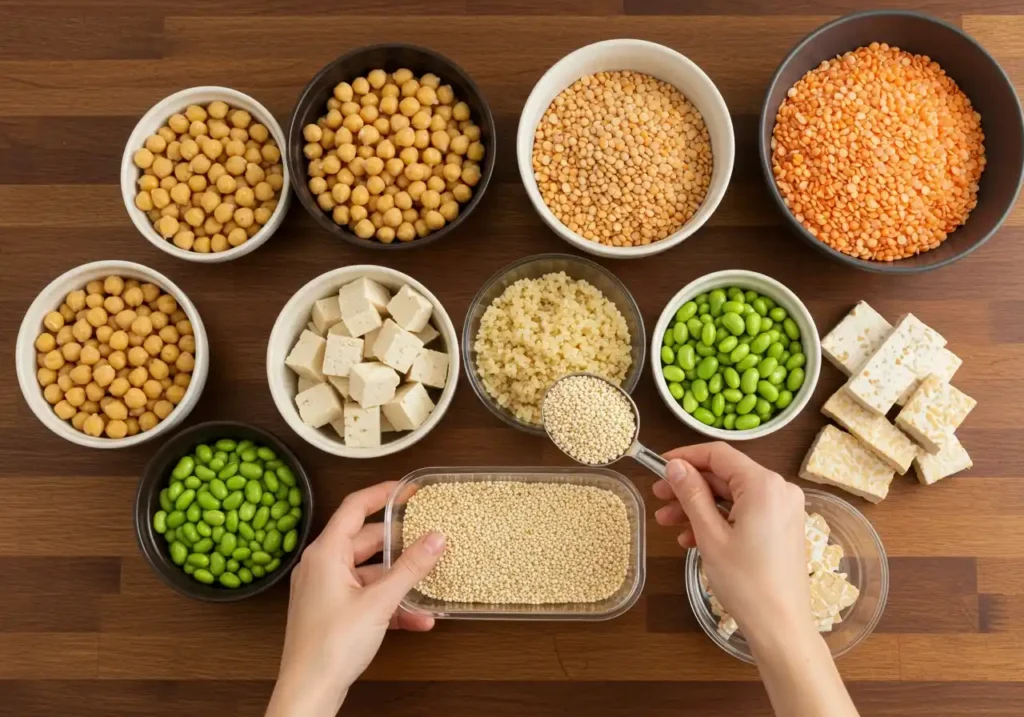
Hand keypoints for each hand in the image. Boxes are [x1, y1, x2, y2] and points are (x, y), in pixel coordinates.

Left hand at [266, 481, 444, 716]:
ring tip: (428, 580)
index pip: (354, 506)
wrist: (309, 692)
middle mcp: (321, 566)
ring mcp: (325, 589)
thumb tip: (435, 538)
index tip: (408, 488)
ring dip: (399, 579)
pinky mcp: (331, 611)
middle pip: (365, 540)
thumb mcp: (379, 602)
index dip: (382, 493)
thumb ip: (411, 567)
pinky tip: (417, 618)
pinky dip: (389, 602)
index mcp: (325, 553)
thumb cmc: (330, 647)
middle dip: (399, 541)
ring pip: (369, 572)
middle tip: (427, 534)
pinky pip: (365, 596)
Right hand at [652, 442, 810, 643]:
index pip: (719, 454)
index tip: (659, 466)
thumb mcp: (710, 535)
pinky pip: (745, 512)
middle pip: (725, 476)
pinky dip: (718, 520)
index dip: (686, 457)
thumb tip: (675, 466)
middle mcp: (779, 489)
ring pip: (732, 496)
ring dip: (699, 507)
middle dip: (689, 487)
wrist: (780, 626)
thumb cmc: (746, 582)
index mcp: (764, 485)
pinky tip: (692, 538)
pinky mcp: (782, 526)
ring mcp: (784, 509)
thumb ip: (692, 494)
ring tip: (668, 523)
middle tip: (658, 497)